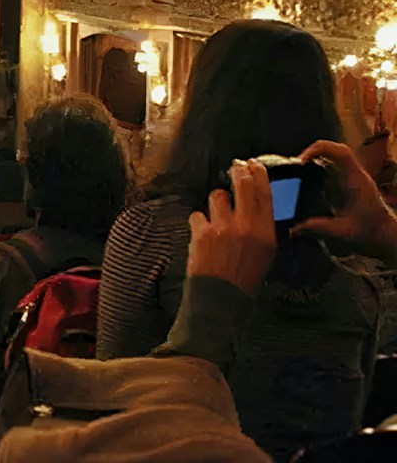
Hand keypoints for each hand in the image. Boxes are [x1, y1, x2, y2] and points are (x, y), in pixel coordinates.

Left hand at [186, 160, 275, 296]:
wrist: (220, 297)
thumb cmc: (244, 279)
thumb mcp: (264, 254)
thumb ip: (260, 229)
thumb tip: (253, 207)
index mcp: (265, 233)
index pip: (265, 195)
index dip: (260, 176)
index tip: (255, 165)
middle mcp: (245, 227)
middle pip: (243, 186)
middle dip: (238, 172)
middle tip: (236, 167)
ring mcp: (222, 228)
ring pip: (217, 196)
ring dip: (217, 201)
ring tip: (217, 216)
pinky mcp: (201, 232)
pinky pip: (197, 215)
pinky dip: (198, 222)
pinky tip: (202, 233)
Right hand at [295, 139, 396, 262]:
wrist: (388, 236)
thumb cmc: (372, 232)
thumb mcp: (343, 231)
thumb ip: (318, 228)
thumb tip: (295, 227)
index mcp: (356, 182)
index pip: (341, 152)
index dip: (319, 149)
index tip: (303, 159)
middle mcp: (357, 176)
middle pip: (335, 150)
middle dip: (314, 151)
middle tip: (298, 163)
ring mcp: (355, 178)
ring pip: (336, 156)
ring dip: (318, 157)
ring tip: (302, 168)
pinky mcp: (352, 183)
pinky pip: (336, 166)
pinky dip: (322, 166)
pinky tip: (312, 179)